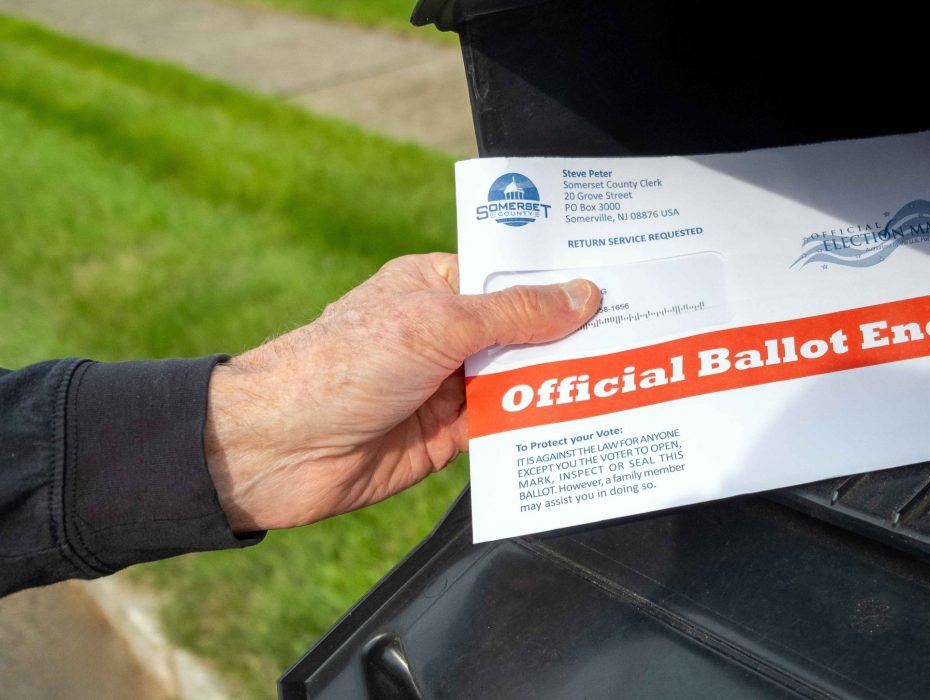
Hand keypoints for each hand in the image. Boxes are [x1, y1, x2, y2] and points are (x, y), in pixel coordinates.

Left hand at [203, 253, 598, 531]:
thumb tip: (582, 295)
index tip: (619, 278)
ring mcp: (448, 386)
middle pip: (526, 331)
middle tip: (644, 331)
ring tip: (630, 376)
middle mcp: (447, 334)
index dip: (562, 279)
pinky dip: (540, 426)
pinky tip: (586, 422)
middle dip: (574, 334)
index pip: (513, 275)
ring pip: (522, 381)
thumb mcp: (438, 324)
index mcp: (437, 287)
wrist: (277, 450)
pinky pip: (508, 428)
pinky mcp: (449, 437)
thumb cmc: (343, 366)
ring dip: (563, 382)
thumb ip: (515, 313)